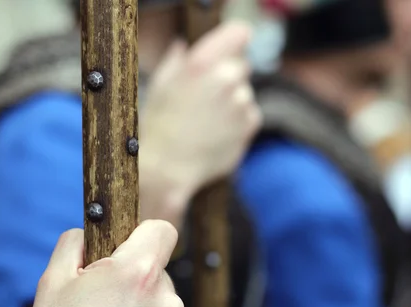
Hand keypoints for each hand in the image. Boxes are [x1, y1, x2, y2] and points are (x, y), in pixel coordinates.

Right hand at [138, 21, 261, 224]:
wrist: (168, 168)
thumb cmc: (159, 126)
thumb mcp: (161, 85)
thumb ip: (177, 60)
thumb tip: (184, 47)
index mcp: (202, 62)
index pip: (239, 34)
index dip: (234, 42)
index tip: (229, 51)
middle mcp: (226, 78)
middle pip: (241, 66)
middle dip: (228, 77)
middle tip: (207, 98)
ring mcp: (241, 102)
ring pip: (244, 93)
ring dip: (232, 102)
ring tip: (207, 122)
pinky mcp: (251, 124)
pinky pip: (249, 115)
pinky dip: (238, 122)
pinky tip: (216, 134)